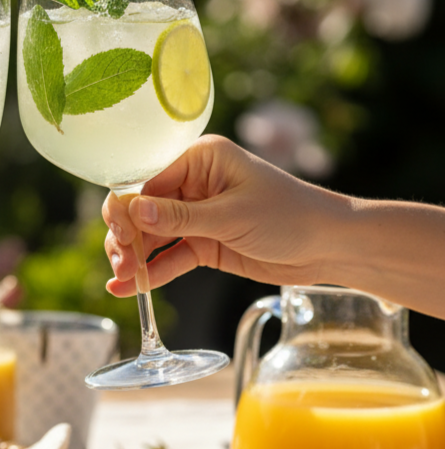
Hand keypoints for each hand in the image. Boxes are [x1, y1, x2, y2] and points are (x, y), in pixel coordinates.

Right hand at [102, 135, 347, 296]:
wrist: (329, 246)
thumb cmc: (289, 216)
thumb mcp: (231, 216)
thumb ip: (180, 217)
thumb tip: (134, 211)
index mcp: (199, 159)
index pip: (145, 180)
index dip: (126, 208)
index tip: (119, 236)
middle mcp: (192, 184)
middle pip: (141, 209)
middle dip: (125, 237)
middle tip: (121, 264)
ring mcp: (195, 215)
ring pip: (149, 235)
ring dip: (133, 257)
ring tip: (122, 279)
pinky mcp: (202, 243)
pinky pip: (168, 257)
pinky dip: (150, 272)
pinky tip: (127, 288)